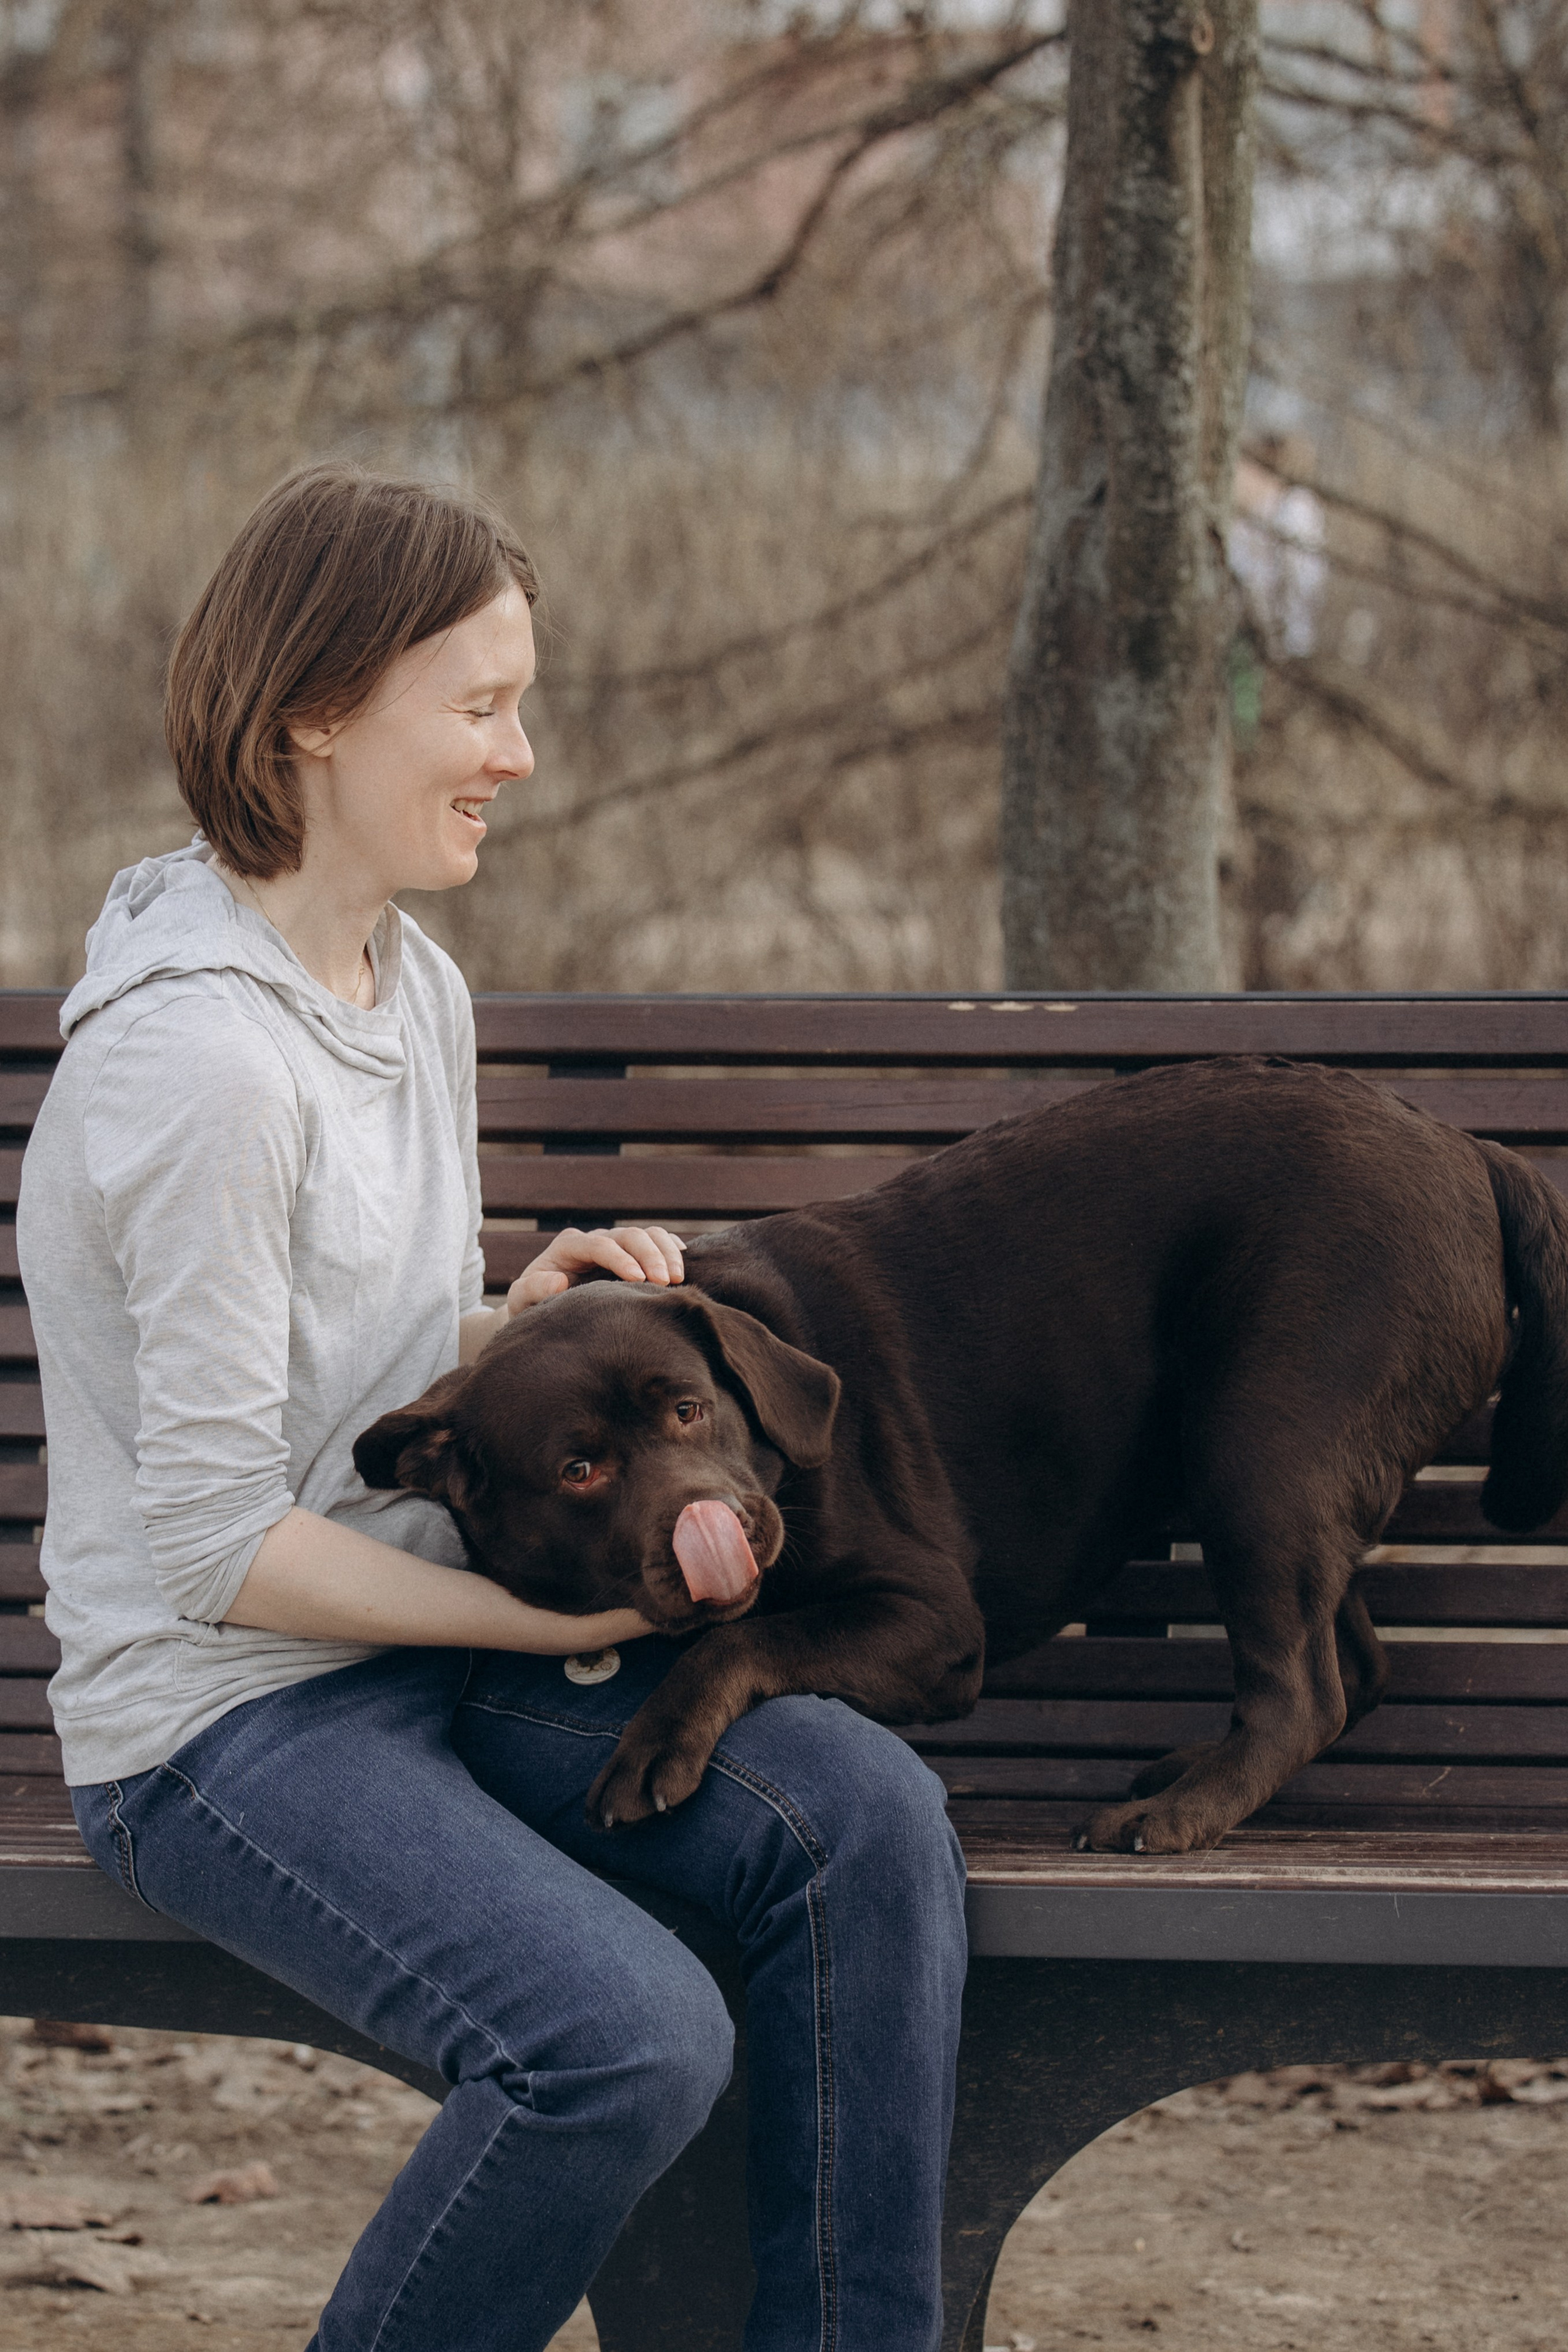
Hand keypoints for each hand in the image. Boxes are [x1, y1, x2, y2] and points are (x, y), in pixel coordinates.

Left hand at [506, 1225, 685, 1315]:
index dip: (621, 1258)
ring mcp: (615, 1245)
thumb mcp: (522, 1300)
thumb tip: (559, 1280)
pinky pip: (657, 1241)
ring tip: (677, 1278)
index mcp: (569, 1246)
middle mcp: (595, 1240)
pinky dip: (671, 1247)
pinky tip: (684, 1261)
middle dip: (650, 1255)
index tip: (637, 1279)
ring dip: (666, 1252)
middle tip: (665, 1282)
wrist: (543, 1310)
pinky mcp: (631, 1255)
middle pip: (629, 1235)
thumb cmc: (531, 1306)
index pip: (599, 1244)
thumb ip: (533, 1289)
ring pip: (647, 1234)